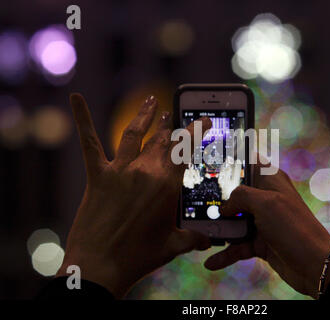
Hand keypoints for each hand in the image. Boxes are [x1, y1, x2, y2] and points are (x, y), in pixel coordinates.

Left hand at [57, 93, 210, 297]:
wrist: (100, 269)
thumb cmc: (139, 258)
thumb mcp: (172, 246)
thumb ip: (193, 239)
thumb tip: (208, 242)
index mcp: (167, 186)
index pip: (186, 151)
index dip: (196, 131)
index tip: (204, 120)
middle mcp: (146, 172)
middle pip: (163, 140)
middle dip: (171, 125)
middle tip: (173, 113)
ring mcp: (120, 172)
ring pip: (135, 134)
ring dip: (145, 116)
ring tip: (150, 101)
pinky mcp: (97, 177)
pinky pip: (90, 143)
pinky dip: (83, 119)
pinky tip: (76, 98)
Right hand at [204, 163, 329, 298]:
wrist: (314, 266)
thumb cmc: (294, 228)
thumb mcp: (265, 203)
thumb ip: (240, 196)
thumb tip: (224, 206)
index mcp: (271, 180)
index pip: (250, 161)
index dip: (233, 159)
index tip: (211, 159)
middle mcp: (266, 199)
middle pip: (235, 194)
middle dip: (217, 200)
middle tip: (197, 202)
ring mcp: (262, 221)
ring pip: (233, 221)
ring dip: (218, 229)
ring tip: (200, 234)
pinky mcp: (260, 242)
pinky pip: (237, 245)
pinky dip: (225, 253)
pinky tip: (211, 261)